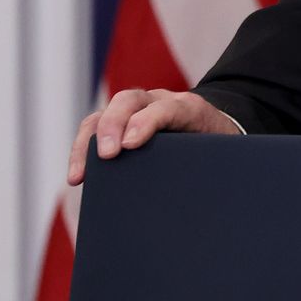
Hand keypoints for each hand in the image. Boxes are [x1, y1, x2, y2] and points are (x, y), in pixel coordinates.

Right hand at [66, 88, 240, 185]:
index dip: (148, 122)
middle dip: (113, 126)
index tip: (130, 144)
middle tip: (106, 156)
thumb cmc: (217, 146)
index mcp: (188, 107)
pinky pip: (95, 128)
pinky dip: (83, 149)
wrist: (214, 127)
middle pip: (129, 100)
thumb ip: (212, 163)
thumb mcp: (222, 152)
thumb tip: (197, 200)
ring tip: (80, 175)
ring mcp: (136, 108)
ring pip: (105, 113)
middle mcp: (158, 100)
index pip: (167, 108)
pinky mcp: (120, 120)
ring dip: (88, 142)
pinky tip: (78, 176)